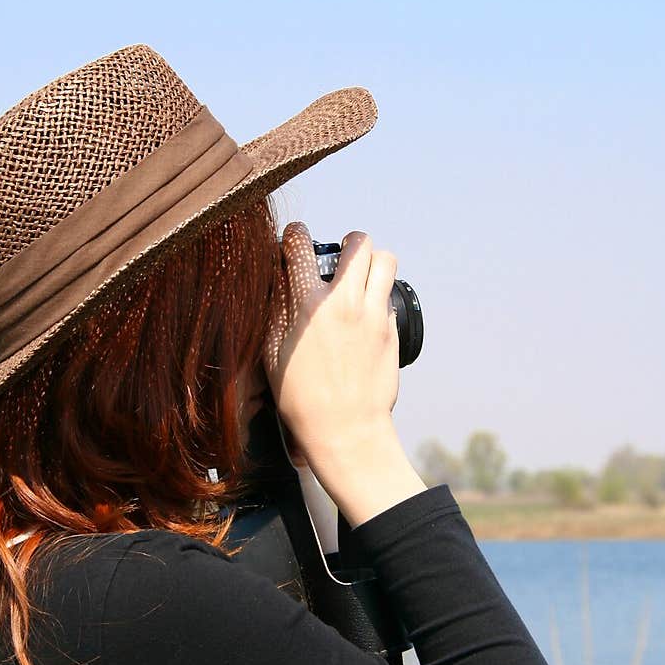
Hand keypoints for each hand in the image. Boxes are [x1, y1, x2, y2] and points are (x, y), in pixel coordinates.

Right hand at [261, 220, 400, 478]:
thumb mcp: (272, 352)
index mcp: (307, 305)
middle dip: (350, 241)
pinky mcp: (391, 331)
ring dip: (373, 261)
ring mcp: (373, 315)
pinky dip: (379, 296)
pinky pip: (389, 296)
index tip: (295, 238)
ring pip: (386, 261)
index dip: (295, 235)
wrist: (345, 429)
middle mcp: (344, 303)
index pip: (300, 248)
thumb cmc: (301, 397)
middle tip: (342, 252)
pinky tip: (366, 313)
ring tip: (362, 274)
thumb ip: (277, 310)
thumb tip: (280, 281)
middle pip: (359, 244)